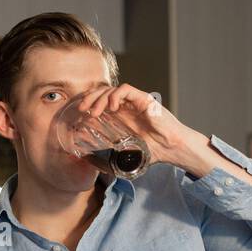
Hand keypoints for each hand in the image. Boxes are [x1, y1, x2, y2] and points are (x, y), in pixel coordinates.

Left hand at [75, 83, 191, 165]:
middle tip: (81, 110)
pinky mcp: (143, 99)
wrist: (172, 148)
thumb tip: (88, 161)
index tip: (79, 114)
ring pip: (111, 89)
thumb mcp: (124, 153)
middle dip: (89, 99)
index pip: (100, 102)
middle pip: (102, 93)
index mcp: (121, 115)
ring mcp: (135, 101)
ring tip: (93, 112)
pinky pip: (126, 90)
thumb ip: (109, 154)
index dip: (88, 104)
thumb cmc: (153, 152)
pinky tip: (111, 107)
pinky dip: (115, 95)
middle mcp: (127, 106)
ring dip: (99, 99)